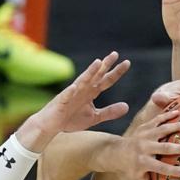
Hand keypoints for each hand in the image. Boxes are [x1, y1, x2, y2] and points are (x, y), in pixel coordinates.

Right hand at [17, 52, 131, 150]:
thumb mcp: (94, 117)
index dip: (116, 72)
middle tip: (115, 54)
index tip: (126, 62)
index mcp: (91, 92)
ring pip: (82, 81)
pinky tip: (73, 87)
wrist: (52, 125)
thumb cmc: (71, 118)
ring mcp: (72, 94)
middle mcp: (83, 89)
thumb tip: (127, 107)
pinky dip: (69, 92)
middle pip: (96, 75)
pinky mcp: (61, 102)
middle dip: (105, 65)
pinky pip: (66, 96)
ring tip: (97, 63)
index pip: (106, 80)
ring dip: (89, 72)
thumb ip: (109, 112)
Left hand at [111, 109, 179, 179]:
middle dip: (179, 148)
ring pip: (162, 129)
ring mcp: (145, 135)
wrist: (117, 152)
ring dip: (178, 127)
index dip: (172, 170)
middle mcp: (143, 148)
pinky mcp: (146, 126)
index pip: (159, 168)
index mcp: (142, 163)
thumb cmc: (133, 172)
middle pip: (163, 147)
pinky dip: (169, 114)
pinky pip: (159, 118)